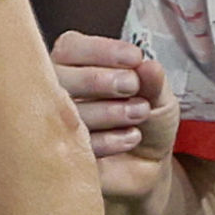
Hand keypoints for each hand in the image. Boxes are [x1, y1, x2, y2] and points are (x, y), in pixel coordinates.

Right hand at [52, 30, 181, 206]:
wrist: (149, 166)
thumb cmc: (148, 121)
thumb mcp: (159, 97)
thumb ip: (153, 82)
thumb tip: (148, 65)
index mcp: (76, 64)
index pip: (72, 47)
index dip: (101, 51)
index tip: (135, 58)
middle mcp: (59, 89)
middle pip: (60, 76)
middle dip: (99, 80)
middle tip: (131, 87)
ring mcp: (55, 122)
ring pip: (67, 110)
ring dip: (108, 111)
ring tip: (139, 114)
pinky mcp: (61, 152)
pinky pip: (74, 143)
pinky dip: (107, 140)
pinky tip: (130, 138)